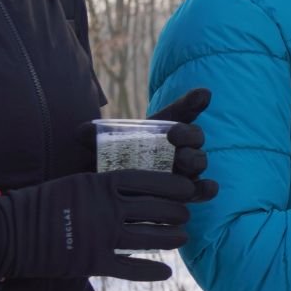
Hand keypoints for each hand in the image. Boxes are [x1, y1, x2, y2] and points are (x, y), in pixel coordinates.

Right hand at [0, 170, 196, 281]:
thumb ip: (106, 186)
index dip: (174, 185)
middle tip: (186, 215)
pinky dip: (151, 272)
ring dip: (172, 238)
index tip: (189, 188)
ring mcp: (101, 235)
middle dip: (178, 212)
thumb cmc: (43, 204)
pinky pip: (130, 268)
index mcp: (102, 184)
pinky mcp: (92, 261)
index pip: (150, 180)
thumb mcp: (77, 184)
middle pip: (157, 209)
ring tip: (182, 238)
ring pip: (151, 238)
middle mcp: (106, 208)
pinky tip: (165, 273)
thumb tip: (139, 187)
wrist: (9, 232)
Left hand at [78, 89, 218, 200]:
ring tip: (181, 161)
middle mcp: (180, 147)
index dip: (194, 102)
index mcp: (164, 128)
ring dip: (194, 159)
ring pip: (199, 161)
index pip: (184, 110)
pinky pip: (202, 191)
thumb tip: (83, 130)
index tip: (202, 96)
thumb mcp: (99, 145)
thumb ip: (91, 136)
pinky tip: (207, 187)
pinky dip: (207, 189)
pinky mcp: (185, 194)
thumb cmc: (108, 160)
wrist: (108, 187)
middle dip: (188, 135)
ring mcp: (185, 171)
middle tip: (173, 136)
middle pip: (195, 136)